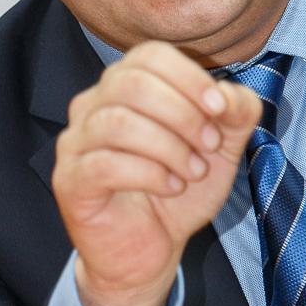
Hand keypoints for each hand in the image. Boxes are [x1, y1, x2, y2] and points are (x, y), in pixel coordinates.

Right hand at [52, 41, 261, 305]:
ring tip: (192, 172)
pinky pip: (104, 163)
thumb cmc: (176, 189)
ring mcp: (75, 142)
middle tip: (208, 146)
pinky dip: (149, 174)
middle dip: (182, 113)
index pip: (149, 55)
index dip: (189, 77)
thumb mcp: (221, 147)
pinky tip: (171, 188)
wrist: (148, 251)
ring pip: (117, 122)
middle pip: (131, 82)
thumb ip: (236, 111)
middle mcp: (91, 105)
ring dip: (168, 147)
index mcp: (124, 85)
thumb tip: (226, 95)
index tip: (219, 110)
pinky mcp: (70, 180)